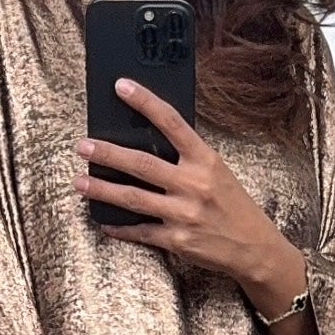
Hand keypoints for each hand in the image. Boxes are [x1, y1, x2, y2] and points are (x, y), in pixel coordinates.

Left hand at [77, 84, 311, 333]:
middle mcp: (194, 184)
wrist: (255, 248)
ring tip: (79, 182)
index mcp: (205, 160)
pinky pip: (139, 231)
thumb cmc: (233, 206)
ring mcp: (183, 214)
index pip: (172, 122)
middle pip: (141, 163)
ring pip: (132, 198)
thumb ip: (187, 157)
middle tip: (83, 146)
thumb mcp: (217, 172)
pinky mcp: (177, 240)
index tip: (121, 86)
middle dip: (107, 154)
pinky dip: (118, 227)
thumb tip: (146, 141)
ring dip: (101, 190)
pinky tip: (103, 220)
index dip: (145, 102)